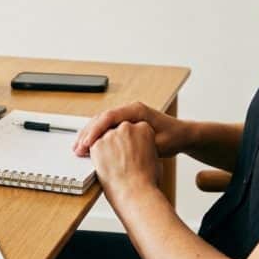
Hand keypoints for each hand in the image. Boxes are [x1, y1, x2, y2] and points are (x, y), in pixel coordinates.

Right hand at [74, 101, 189, 157]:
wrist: (182, 135)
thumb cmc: (173, 137)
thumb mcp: (158, 143)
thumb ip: (139, 142)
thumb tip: (120, 145)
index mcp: (136, 110)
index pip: (109, 116)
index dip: (96, 130)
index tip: (87, 143)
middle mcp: (129, 110)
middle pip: (101, 118)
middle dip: (87, 133)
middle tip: (76, 148)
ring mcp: (126, 115)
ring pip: (101, 122)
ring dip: (89, 134)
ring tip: (78, 149)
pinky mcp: (125, 123)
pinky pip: (105, 127)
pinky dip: (96, 136)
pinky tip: (88, 147)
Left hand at [90, 121, 160, 203]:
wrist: (136, 193)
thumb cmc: (147, 181)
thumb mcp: (154, 159)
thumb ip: (145, 149)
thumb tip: (140, 151)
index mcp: (144, 128)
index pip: (133, 129)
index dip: (129, 140)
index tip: (128, 148)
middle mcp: (126, 128)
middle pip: (117, 130)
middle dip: (116, 141)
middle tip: (117, 156)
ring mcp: (110, 135)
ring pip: (103, 137)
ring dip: (104, 147)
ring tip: (108, 162)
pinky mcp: (97, 145)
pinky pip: (93, 146)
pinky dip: (94, 153)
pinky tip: (99, 163)